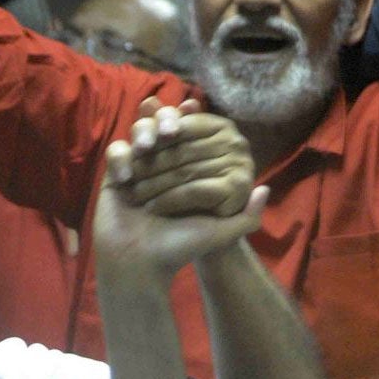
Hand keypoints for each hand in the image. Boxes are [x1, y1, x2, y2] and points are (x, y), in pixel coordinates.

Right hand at [96, 99, 266, 280]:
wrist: (140, 262)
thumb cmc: (181, 248)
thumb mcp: (222, 233)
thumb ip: (247, 216)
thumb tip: (264, 189)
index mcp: (189, 175)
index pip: (192, 138)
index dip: (192, 123)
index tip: (192, 116)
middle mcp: (164, 167)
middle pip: (165, 129)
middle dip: (167, 124)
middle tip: (170, 132)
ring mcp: (138, 168)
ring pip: (139, 133)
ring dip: (143, 133)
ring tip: (148, 147)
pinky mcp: (113, 175)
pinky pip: (116, 152)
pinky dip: (121, 157)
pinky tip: (126, 178)